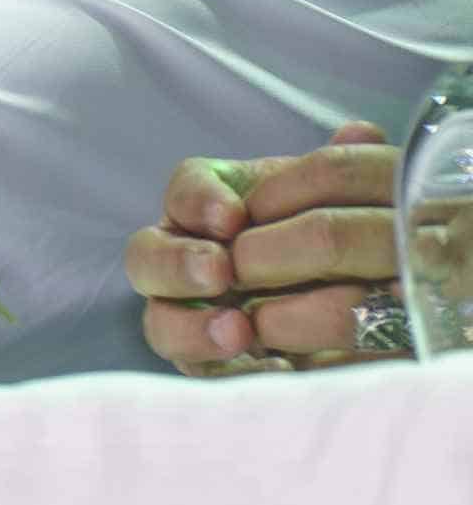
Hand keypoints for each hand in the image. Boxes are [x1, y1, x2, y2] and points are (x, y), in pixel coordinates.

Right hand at [126, 122, 400, 372]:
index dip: (199, 202)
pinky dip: (225, 371)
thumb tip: (358, 131)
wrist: (354, 312)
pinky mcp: (213, 367)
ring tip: (236, 331)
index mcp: (211, 210)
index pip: (184, 192)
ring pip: (160, 321)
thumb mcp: (337, 206)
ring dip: (191, 325)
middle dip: (177, 264)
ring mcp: (192, 316)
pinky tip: (263, 369)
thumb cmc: (331, 246)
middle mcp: (186, 261)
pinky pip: (200, 373)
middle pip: (147, 257)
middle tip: (218, 273)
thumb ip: (338, 175)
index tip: (230, 216)